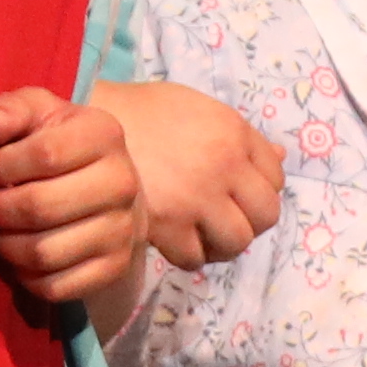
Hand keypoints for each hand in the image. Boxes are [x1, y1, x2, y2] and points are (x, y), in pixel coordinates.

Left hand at [0, 84, 146, 313]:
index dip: (4, 165)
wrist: (109, 184)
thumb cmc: (59, 143)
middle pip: (39, 207)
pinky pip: (57, 287)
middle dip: (0, 209)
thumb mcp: (38, 113)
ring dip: (8, 246)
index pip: (44, 154)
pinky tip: (22, 257)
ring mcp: (123, 231)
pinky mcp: (115, 269)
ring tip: (3, 231)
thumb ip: (11, 110)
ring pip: (44, 252)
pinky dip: (27, 277)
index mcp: (104, 135)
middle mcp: (123, 183)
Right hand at [88, 80, 284, 266]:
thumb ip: (239, 135)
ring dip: (223, 243)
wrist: (85, 127)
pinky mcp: (166, 225)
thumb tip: (281, 157)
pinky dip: (189, 254)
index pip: (275, 176)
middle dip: (250, 221)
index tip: (239, 194)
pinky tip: (175, 240)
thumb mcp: (197, 108)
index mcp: (232, 132)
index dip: (260, 190)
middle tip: (225, 219)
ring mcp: (196, 199)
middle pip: (266, 215)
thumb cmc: (141, 112)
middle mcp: (223, 166)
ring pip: (237, 242)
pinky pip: (195, 257)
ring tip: (203, 234)